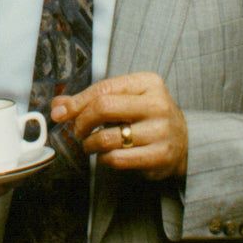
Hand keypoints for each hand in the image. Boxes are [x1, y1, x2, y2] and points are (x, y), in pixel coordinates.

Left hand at [50, 72, 187, 180]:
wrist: (185, 142)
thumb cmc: (146, 115)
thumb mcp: (125, 98)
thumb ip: (91, 99)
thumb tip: (58, 107)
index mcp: (148, 82)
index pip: (102, 89)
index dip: (77, 103)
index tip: (61, 113)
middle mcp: (157, 104)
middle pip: (103, 108)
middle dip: (82, 122)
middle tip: (79, 131)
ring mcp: (161, 132)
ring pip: (107, 138)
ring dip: (90, 144)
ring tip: (91, 144)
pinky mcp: (160, 157)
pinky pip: (117, 159)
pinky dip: (104, 159)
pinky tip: (108, 155)